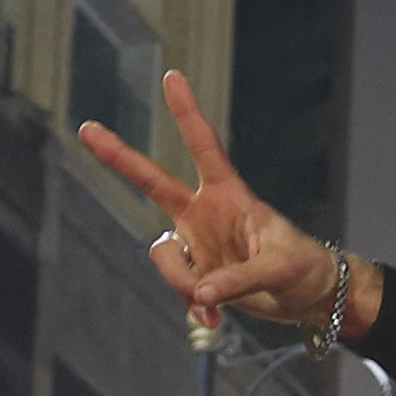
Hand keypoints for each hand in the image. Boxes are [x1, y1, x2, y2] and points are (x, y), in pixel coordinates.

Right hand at [73, 67, 370, 335]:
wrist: (308, 298)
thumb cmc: (304, 268)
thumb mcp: (280, 268)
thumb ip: (239, 279)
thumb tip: (201, 293)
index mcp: (230, 195)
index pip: (204, 147)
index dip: (187, 114)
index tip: (172, 76)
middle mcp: (205, 214)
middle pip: (153, 181)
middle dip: (118, 157)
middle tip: (86, 128)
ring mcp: (198, 244)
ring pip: (164, 257)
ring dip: (182, 282)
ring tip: (215, 304)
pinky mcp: (197, 274)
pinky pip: (180, 287)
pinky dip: (193, 305)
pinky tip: (214, 320)